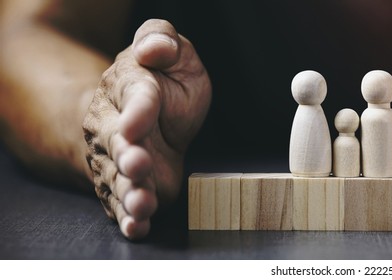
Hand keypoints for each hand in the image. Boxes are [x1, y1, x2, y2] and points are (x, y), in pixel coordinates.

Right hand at [82, 19, 211, 238]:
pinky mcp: (128, 185)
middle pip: (118, 142)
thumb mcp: (173, 53)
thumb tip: (153, 46)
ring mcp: (118, 160)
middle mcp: (115, 126)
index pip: (136, 96)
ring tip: (142, 203)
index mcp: (130, 87)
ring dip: (130, 192)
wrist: (148, 115)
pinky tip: (138, 227)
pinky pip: (123, 204)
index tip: (137, 124)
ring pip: (119, 178)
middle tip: (139, 164)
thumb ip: (162, 40)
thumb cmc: (164, 81)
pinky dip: (131, 218)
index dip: (137, 110)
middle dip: (127, 155)